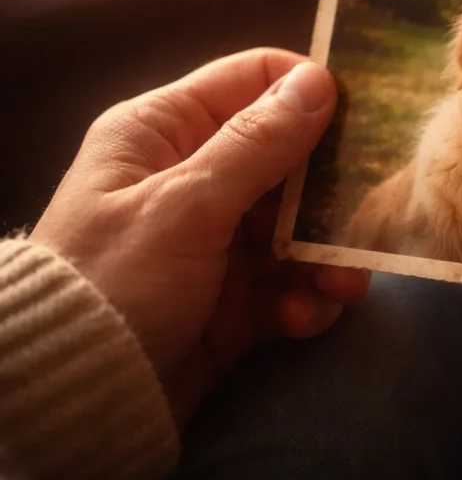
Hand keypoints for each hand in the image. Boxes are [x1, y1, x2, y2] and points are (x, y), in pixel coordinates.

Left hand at [29, 48, 368, 426]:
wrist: (80, 399)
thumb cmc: (117, 282)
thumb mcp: (184, 206)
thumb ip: (256, 144)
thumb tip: (318, 80)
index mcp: (164, 132)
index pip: (251, 82)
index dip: (307, 92)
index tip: (363, 118)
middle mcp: (193, 178)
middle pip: (289, 159)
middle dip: (329, 193)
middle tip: (363, 216)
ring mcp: (217, 240)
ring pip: (299, 226)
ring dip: (326, 256)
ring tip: (341, 285)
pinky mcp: (234, 297)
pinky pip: (291, 282)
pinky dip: (304, 299)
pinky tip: (299, 319)